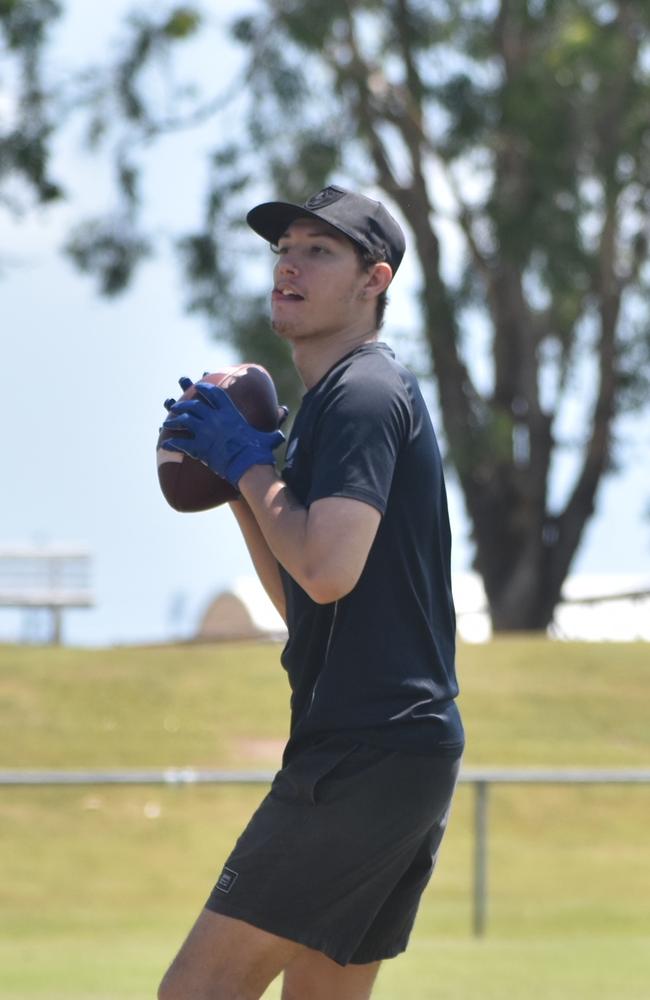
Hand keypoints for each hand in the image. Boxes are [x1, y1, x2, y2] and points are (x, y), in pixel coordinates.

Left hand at [162, 380, 284, 486]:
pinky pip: (181, 442)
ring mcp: (205, 432)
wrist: (249, 466)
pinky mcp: (199, 447)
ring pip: (184, 421)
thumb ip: (273, 422)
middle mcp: (215, 419)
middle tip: (176, 404)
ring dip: (174, 420)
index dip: (205, 388)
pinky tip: (165, 443)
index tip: (198, 385)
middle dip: (183, 403)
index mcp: (230, 413)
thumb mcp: (267, 435)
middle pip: (194, 405)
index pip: (215, 394)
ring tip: (167, 422)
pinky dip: (172, 442)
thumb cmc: (259, 451)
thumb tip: (284, 412)